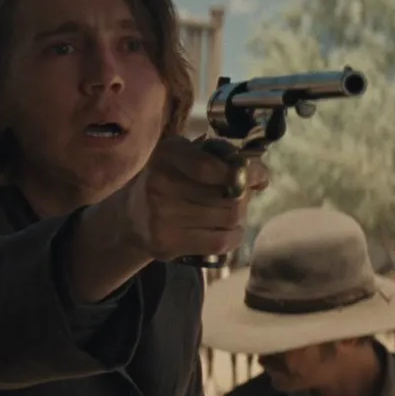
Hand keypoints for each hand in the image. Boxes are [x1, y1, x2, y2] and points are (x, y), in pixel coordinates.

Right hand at [108, 136, 268, 261]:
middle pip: (228, 195)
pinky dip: (233, 236)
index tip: (257, 178)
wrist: (133, 215)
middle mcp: (160, 182)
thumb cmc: (173, 180)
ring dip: (238, 217)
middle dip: (242, 197)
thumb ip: (224, 159)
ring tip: (226, 213)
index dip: (245, 173)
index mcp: (168, 153)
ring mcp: (161, 215)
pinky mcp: (167, 242)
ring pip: (228, 218)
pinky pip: (220, 241)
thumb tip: (261, 177)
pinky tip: (227, 231)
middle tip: (236, 198)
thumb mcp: (189, 156)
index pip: (213, 167)